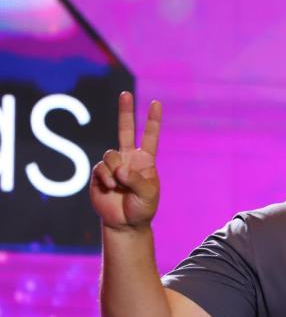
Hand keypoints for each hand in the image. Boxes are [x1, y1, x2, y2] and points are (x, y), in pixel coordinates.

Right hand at [90, 92, 161, 231]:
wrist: (124, 223)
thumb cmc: (142, 208)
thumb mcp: (147, 195)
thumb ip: (135, 180)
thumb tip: (119, 168)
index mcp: (145, 161)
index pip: (149, 137)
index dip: (152, 121)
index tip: (156, 103)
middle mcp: (129, 158)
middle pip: (125, 130)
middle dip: (125, 111)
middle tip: (126, 93)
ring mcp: (113, 164)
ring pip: (110, 154)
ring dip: (114, 170)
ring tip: (118, 185)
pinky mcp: (99, 173)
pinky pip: (100, 167)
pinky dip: (106, 177)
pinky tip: (110, 188)